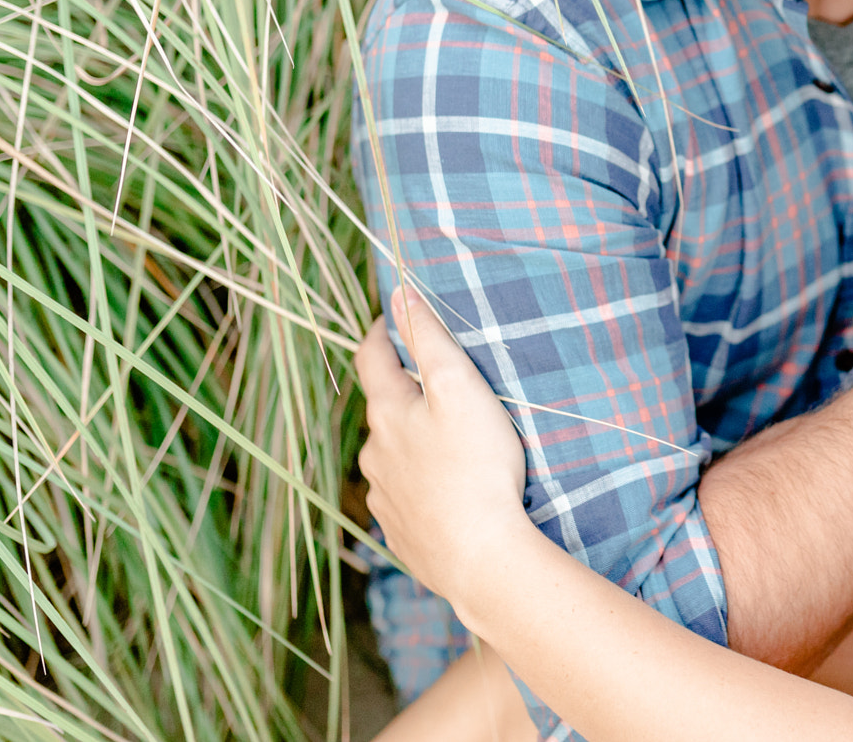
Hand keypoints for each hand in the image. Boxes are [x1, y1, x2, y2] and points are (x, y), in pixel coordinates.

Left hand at [355, 288, 535, 605]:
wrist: (480, 558)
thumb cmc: (477, 466)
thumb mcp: (458, 387)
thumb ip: (428, 338)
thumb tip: (398, 294)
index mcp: (387, 414)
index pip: (371, 358)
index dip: (380, 332)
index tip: (392, 317)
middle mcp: (374, 455)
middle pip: (385, 413)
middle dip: (407, 396)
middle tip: (444, 389)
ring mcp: (385, 499)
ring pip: (394, 459)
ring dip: (415, 447)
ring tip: (456, 448)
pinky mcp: (402, 536)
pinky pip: (408, 501)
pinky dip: (424, 490)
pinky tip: (451, 495)